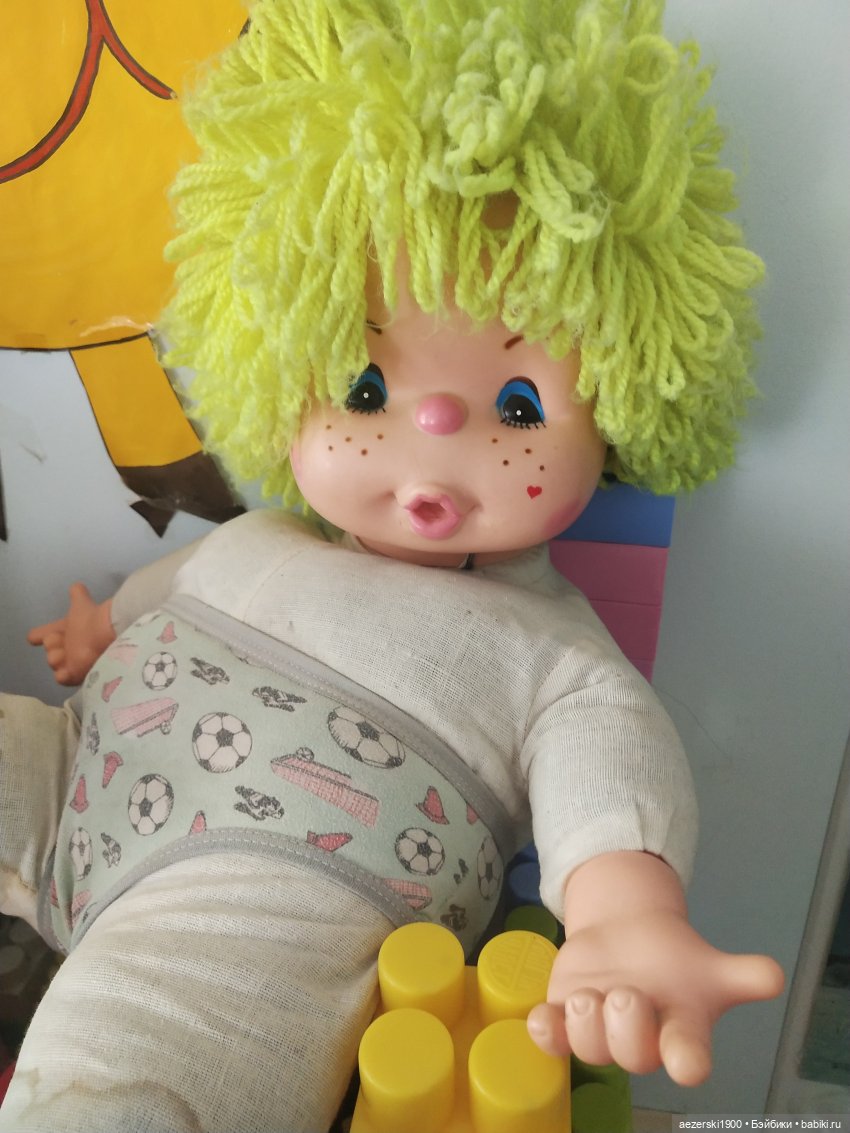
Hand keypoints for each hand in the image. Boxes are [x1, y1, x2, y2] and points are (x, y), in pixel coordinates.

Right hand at [28, 582, 114, 685]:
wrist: (107, 635)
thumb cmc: (91, 620)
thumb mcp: (81, 604)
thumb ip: (78, 595)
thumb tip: (76, 586)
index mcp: (69, 631)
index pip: (49, 633)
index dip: (41, 634)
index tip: (32, 638)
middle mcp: (71, 647)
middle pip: (50, 648)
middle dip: (52, 643)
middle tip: (61, 640)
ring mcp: (74, 662)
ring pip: (53, 661)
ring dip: (56, 656)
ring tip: (67, 653)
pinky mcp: (77, 675)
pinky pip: (61, 678)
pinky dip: (62, 674)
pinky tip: (68, 668)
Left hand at [527, 853, 783, 1085]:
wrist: (630, 941)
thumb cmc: (675, 962)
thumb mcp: (711, 965)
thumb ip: (743, 974)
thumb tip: (773, 976)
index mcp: (681, 1032)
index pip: (687, 1056)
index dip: (685, 1060)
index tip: (687, 1062)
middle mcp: (640, 1040)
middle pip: (631, 1053)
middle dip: (627, 1027)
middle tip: (625, 993)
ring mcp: (600, 1031)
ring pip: (588, 1047)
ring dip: (585, 1025)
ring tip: (588, 995)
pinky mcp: (565, 1017)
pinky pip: (550, 1036)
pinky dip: (543, 1031)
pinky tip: (541, 1019)